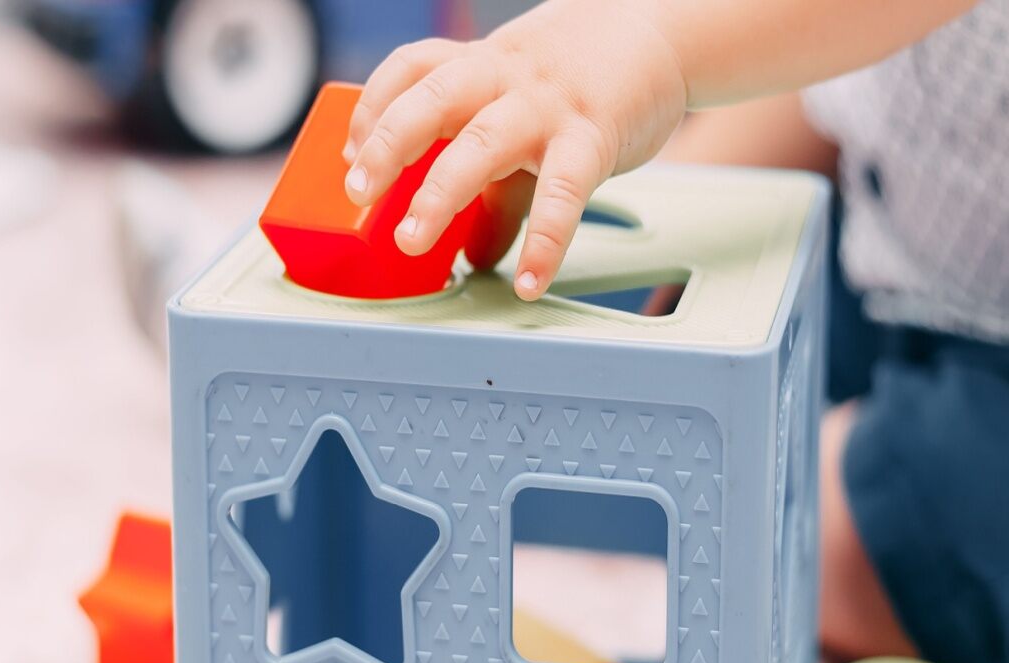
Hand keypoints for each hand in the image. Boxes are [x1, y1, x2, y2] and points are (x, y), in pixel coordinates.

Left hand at [341, 0, 688, 299]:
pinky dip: (545, 243)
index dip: (373, 108)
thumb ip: (496, 191)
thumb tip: (474, 255)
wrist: (658, 35)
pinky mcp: (593, 138)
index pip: (411, 70)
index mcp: (479, 67)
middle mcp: (504, 80)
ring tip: (414, 240)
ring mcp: (547, 107)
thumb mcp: (524, 118)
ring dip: (440, 193)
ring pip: (483, 143)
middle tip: (359, 192)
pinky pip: (564, 194)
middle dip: (388, 145)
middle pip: (433, 101)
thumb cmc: (580, 79)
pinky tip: (528, 280)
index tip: (349, 154)